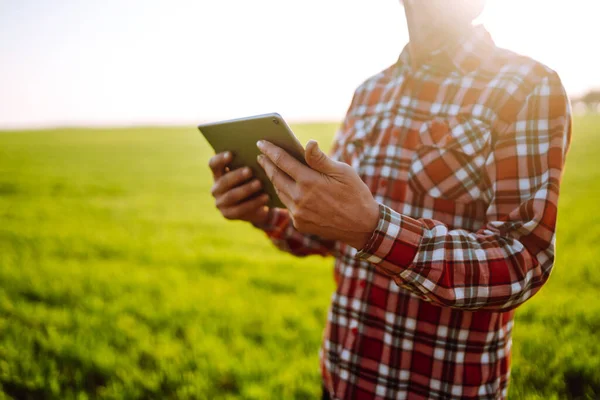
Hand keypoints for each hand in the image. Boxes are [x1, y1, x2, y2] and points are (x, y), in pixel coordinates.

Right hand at [208, 151, 270, 225]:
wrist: (257, 206)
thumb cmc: (253, 182)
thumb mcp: (250, 173)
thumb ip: (248, 164)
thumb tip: (259, 154)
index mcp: (218, 174)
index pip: (213, 164)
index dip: (220, 159)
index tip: (231, 154)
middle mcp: (216, 188)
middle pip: (223, 181)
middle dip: (237, 175)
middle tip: (250, 170)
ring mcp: (220, 203)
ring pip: (231, 196)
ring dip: (246, 189)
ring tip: (260, 184)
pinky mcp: (227, 215)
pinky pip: (240, 209)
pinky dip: (254, 203)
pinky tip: (266, 197)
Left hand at [256, 140, 379, 249]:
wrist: (362, 226)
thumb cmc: (355, 193)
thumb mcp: (342, 171)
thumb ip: (320, 159)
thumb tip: (308, 142)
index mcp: (309, 181)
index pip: (282, 161)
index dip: (270, 150)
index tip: (261, 143)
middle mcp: (299, 198)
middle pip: (275, 177)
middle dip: (267, 164)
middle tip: (261, 155)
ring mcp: (298, 213)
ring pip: (279, 192)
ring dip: (273, 180)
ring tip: (270, 169)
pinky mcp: (300, 224)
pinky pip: (287, 206)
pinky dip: (284, 195)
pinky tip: (284, 188)